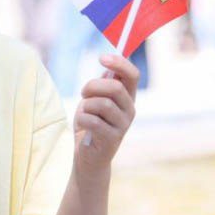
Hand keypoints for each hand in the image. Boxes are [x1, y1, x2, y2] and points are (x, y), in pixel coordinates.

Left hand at [73, 53, 138, 173]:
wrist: (88, 156)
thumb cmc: (90, 124)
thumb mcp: (94, 99)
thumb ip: (102, 85)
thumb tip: (109, 70)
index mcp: (127, 97)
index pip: (132, 75)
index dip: (119, 63)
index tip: (101, 58)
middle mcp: (130, 110)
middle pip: (115, 87)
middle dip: (93, 86)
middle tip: (83, 94)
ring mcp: (123, 125)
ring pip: (102, 104)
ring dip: (86, 106)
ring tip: (84, 113)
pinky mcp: (113, 139)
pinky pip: (93, 120)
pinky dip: (82, 119)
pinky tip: (82, 125)